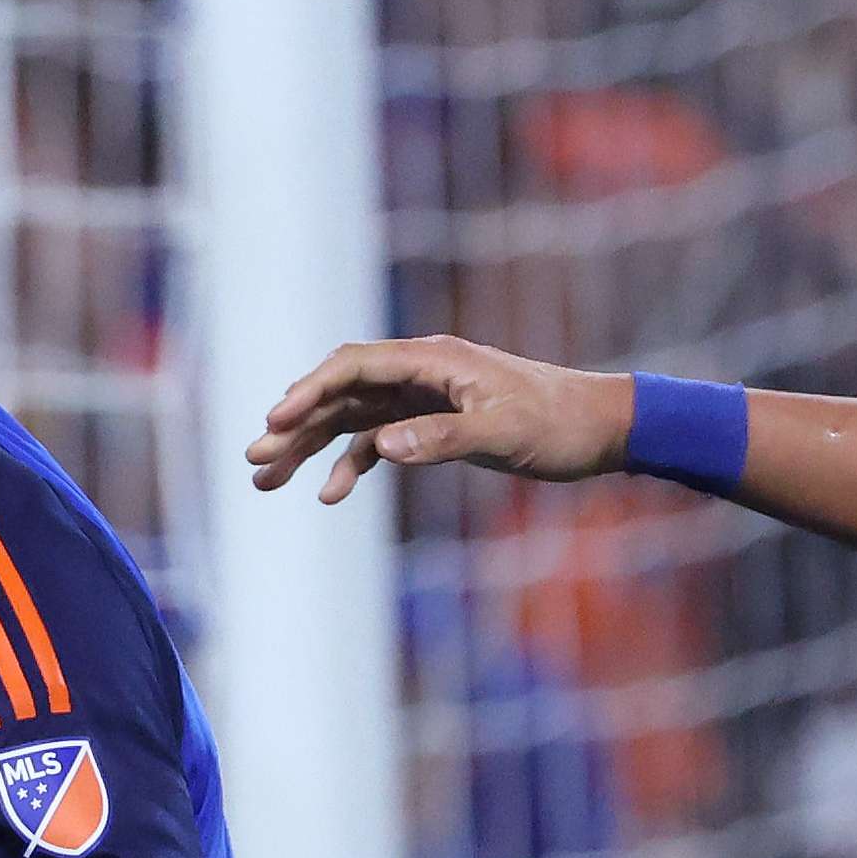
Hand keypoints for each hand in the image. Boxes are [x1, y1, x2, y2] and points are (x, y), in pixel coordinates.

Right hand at [244, 335, 635, 503]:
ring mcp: (425, 398)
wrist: (602, 428)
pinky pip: (380, 441)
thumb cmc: (558, 425)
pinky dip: (354, 464)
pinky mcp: (435, 424)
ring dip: (311, 446)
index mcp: (433, 362)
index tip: (274, 421)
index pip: (353, 368)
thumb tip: (382, 447)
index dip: (308, 392)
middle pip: (342, 393)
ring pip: (353, 418)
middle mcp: (422, 373)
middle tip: (253, 458)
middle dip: (295, 424)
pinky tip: (331, 495)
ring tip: (268, 479)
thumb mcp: (502, 435)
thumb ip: (440, 439)